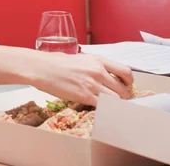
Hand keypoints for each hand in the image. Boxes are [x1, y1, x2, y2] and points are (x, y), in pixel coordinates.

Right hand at [0, 46, 132, 106]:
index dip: (129, 82)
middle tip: (116, 99)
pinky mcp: (85, 96)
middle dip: (123, 97)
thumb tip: (103, 76)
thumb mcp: (79, 58)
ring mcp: (92, 84)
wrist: (40, 67)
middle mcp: (98, 71)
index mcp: (98, 60)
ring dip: (115, 105)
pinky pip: (104, 106)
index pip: (126, 71)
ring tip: (108, 106)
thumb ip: (94, 67)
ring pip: (116, 99)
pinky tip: (100, 110)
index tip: (125, 86)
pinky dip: (105, 110)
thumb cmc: (55, 62)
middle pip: (124, 89)